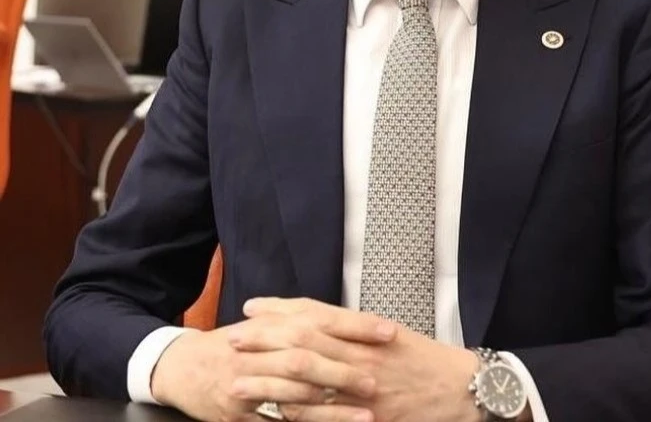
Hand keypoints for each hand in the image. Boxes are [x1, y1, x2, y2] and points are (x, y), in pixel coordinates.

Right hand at [151, 304, 396, 421]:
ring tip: (365, 416)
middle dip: (344, 371)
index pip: (321, 320)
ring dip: (331, 409)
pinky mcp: (236, 416)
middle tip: (379, 381)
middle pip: (307, 359)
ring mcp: (245, 386)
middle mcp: (258, 352)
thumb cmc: (232, 345)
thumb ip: (300, 320)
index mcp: (271, 325)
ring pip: (293, 397)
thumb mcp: (264, 324)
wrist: (181, 367)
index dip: (356, 326)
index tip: (389, 333)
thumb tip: (347, 319)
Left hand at [233, 298, 481, 421]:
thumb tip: (317, 322)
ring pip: (308, 380)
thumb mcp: (392, 336)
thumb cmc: (427, 362)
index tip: (252, 308)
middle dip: (265, 340)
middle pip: (304, 341)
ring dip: (269, 380)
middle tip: (234, 339)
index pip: (316, 314)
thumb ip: (355, 330)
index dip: (281, 309)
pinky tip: (273, 412)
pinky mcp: (368, 417)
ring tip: (238, 380)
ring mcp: (363, 388)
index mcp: (367, 331)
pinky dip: (297, 413)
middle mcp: (362, 355)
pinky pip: (326, 415)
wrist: (462, 389)